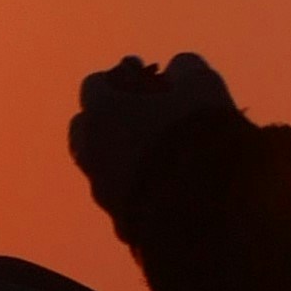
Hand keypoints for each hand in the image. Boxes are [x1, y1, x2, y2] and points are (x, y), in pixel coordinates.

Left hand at [69, 49, 234, 219]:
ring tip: (160, 153)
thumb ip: (186, 68)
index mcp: (100, 112)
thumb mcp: (202, 88)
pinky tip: (169, 186)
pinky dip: (138, 188)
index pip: (94, 84)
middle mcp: (91, 151)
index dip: (122, 78)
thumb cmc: (200, 138)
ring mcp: (102, 190)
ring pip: (102, 166)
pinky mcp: (120, 222)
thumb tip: (178, 68)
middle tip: (146, 115)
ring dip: (123, 155)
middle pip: (86, 127)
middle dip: (111, 118)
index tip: (146, 78)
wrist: (204, 214)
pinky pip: (123, 198)